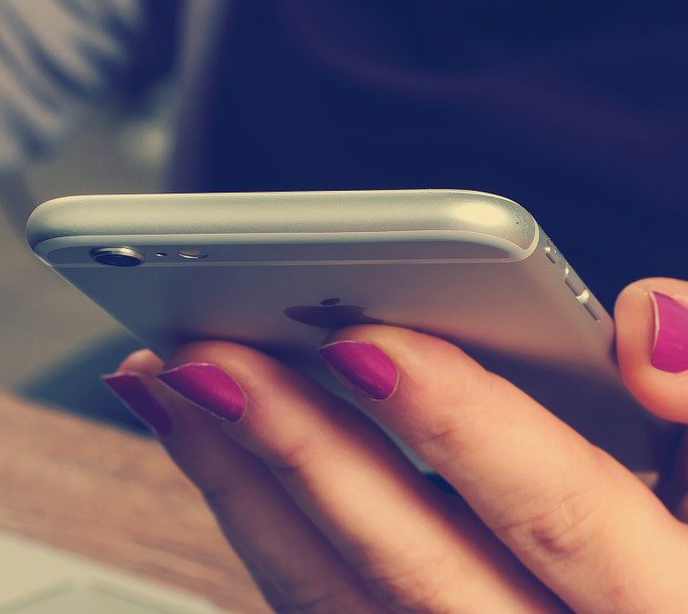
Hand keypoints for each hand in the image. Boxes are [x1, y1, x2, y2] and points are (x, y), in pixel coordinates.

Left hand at [103, 277, 687, 612]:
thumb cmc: (677, 567)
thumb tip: (648, 328)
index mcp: (653, 604)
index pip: (558, 512)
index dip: (463, 426)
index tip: (363, 343)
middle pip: (405, 565)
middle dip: (299, 452)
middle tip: (207, 356)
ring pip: (332, 597)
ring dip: (242, 487)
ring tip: (171, 390)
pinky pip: (318, 603)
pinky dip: (259, 525)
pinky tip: (220, 453)